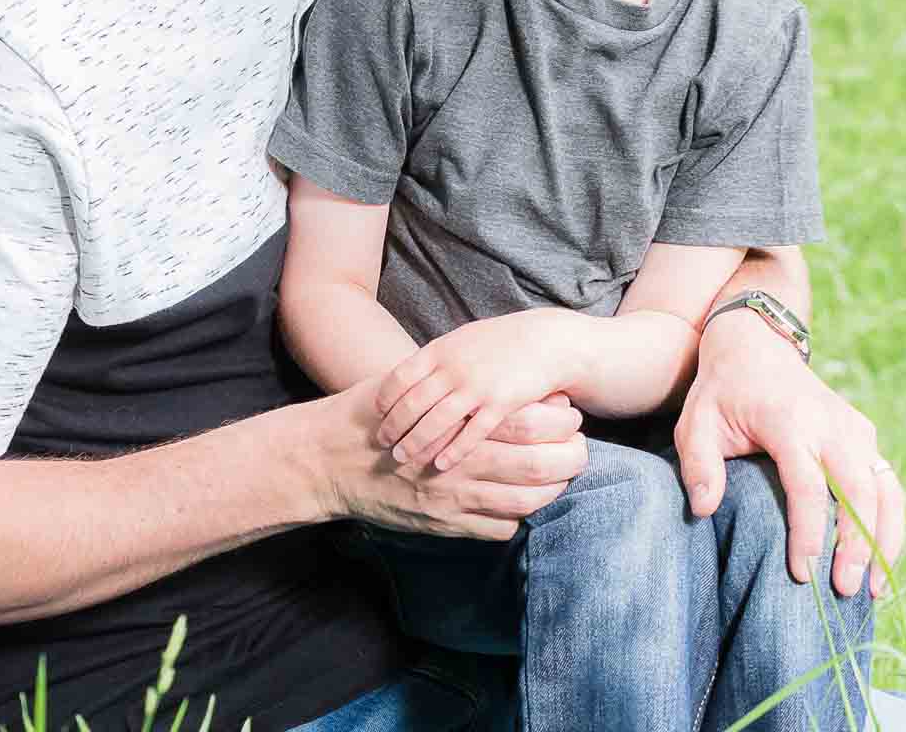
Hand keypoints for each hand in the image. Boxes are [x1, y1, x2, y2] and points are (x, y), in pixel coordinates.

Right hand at [330, 384, 586, 540]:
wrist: (324, 459)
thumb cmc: (368, 412)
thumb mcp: (409, 381)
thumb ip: (453, 383)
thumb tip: (498, 375)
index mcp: (456, 420)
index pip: (527, 421)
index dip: (558, 419)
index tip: (570, 413)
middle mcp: (461, 462)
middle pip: (538, 464)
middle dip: (570, 458)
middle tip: (580, 450)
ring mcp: (454, 498)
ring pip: (525, 501)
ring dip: (551, 491)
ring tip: (559, 478)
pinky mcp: (444, 524)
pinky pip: (498, 529)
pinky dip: (516, 518)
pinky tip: (518, 504)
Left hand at [373, 312, 581, 470]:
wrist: (544, 341)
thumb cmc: (499, 343)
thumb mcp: (461, 341)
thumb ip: (435, 359)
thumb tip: (406, 377)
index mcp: (440, 351)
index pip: (399, 377)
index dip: (384, 399)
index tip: (375, 416)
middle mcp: (453, 368)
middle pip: (412, 402)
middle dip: (393, 426)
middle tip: (380, 444)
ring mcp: (477, 387)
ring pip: (437, 421)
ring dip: (416, 442)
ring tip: (401, 458)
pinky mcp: (501, 404)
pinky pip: (472, 433)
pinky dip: (454, 450)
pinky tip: (440, 465)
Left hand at [675, 310, 903, 597]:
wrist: (754, 344)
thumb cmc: (721, 391)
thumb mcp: (694, 421)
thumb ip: (698, 464)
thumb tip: (704, 509)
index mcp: (789, 420)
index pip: (807, 484)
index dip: (808, 531)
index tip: (803, 572)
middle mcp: (832, 424)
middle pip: (858, 491)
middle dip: (857, 545)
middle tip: (846, 591)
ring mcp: (855, 428)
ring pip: (885, 491)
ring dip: (884, 541)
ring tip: (873, 589)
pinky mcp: (865, 435)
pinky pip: (888, 485)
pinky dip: (890, 524)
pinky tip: (881, 561)